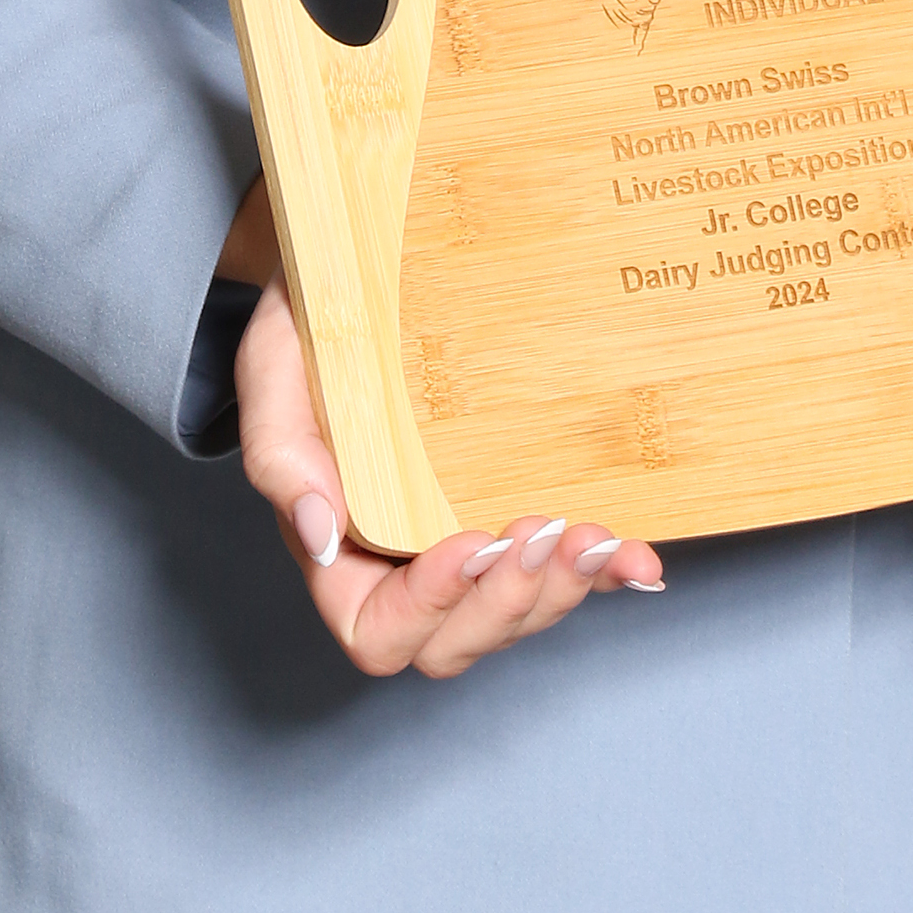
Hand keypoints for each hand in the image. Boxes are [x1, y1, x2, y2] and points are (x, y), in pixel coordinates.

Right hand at [223, 188, 663, 675]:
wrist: (360, 271)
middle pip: (458, 641)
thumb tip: (319, 531)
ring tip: (594, 536)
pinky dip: (606, 570)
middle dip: (509, 601)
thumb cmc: (308, 323)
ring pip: (516, 612)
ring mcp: (463, 541)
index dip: (428, 607)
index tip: (467, 539)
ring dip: (563, 588)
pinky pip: (560, 564)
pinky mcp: (510, 507)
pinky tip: (641, 560)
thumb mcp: (271, 370)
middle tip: (541, 532)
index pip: (377, 630)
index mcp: (341, 553)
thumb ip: (281, 454)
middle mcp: (403, 564)